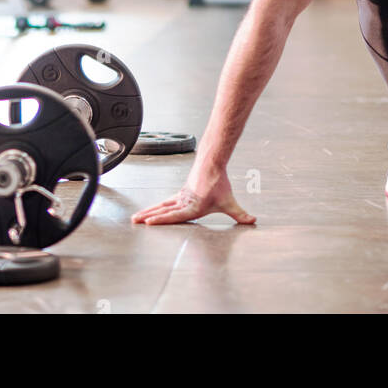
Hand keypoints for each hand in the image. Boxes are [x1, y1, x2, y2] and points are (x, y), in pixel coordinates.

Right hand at [131, 164, 255, 226]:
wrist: (212, 164)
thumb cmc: (219, 183)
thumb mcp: (230, 202)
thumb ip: (240, 214)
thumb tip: (253, 221)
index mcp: (192, 206)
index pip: (174, 215)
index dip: (161, 219)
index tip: (149, 222)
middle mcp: (184, 202)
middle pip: (162, 210)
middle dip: (148, 217)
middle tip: (134, 221)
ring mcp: (180, 197)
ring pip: (161, 206)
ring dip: (148, 212)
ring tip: (136, 218)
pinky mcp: (181, 193)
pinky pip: (165, 201)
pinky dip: (156, 207)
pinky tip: (150, 211)